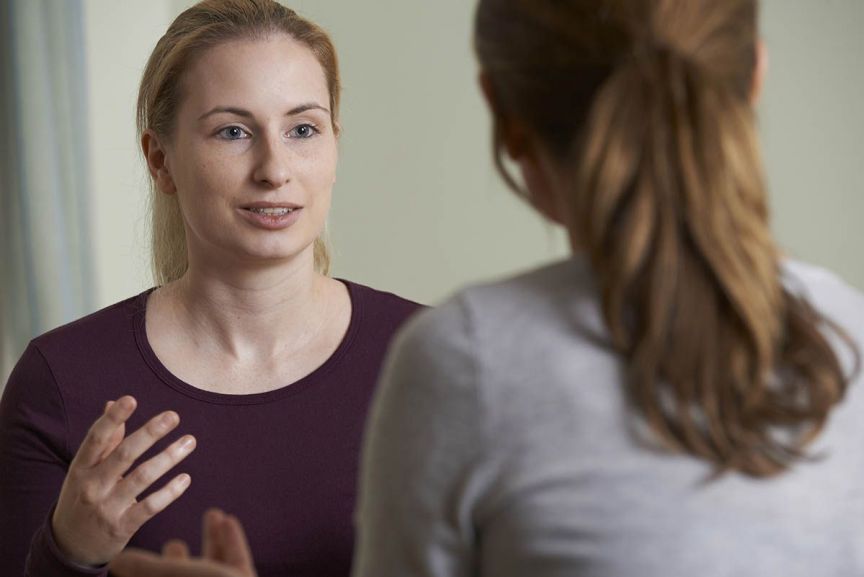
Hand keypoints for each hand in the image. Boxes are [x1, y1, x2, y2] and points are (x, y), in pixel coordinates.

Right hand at [51, 396, 196, 565]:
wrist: (70, 545)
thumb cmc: (82, 496)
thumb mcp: (85, 469)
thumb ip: (104, 440)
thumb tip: (112, 402)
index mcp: (81, 467)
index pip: (96, 439)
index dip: (112, 418)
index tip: (130, 399)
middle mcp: (92, 486)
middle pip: (124, 455)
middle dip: (150, 433)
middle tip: (173, 416)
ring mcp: (107, 507)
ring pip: (142, 477)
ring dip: (169, 457)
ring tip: (190, 441)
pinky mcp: (122, 526)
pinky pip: (151, 506)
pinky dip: (170, 491)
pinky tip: (186, 477)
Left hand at [110, 509, 256, 576]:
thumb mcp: (166, 576)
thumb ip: (143, 568)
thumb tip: (117, 561)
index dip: (144, 570)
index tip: (136, 553)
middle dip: (178, 559)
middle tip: (173, 543)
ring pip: (213, 567)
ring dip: (212, 538)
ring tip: (212, 514)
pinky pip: (236, 560)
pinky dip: (232, 540)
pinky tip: (228, 520)